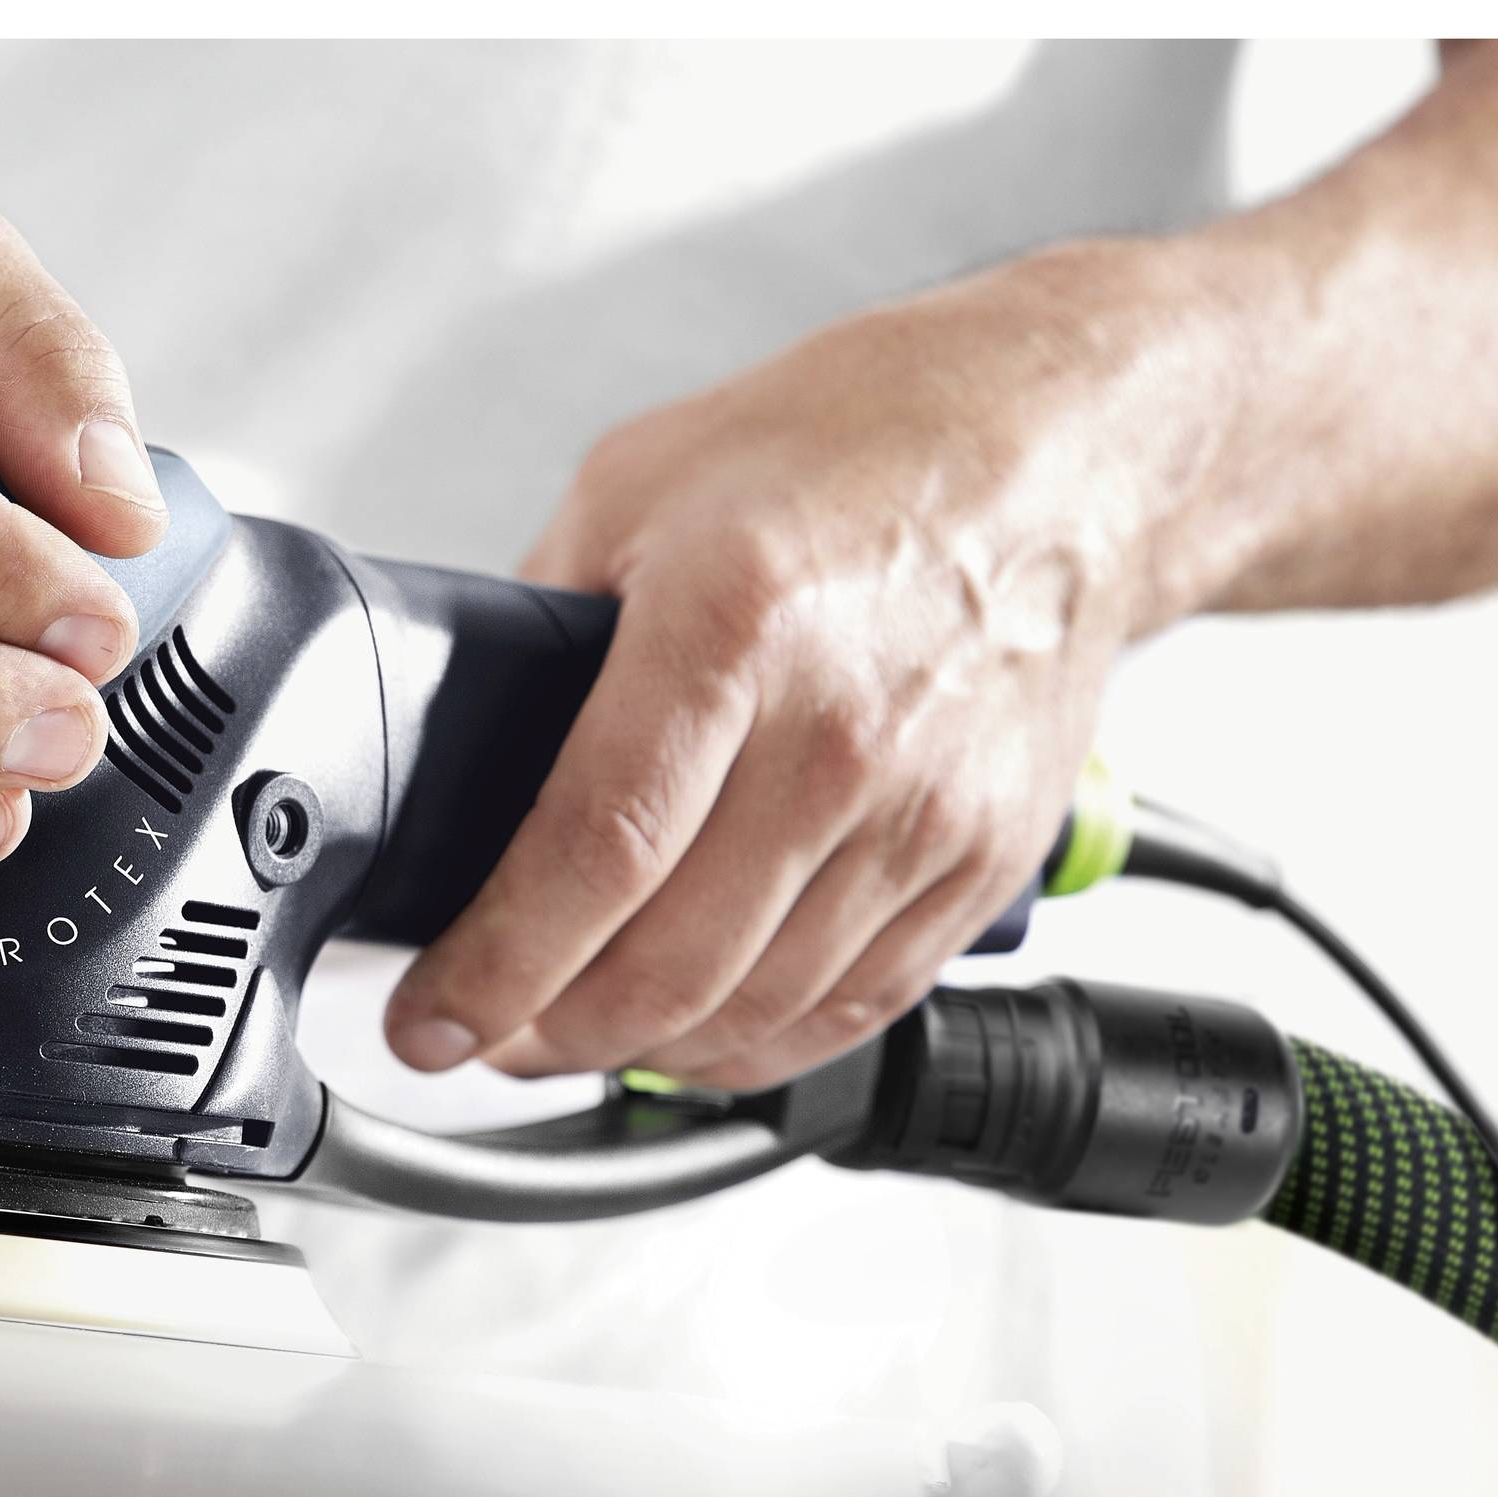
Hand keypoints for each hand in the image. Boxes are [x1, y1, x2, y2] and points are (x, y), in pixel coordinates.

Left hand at [386, 246, 1218, 1088]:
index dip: (497, 965)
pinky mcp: (983, 861)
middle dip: (547, 1032)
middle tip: (485, 1033)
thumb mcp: (640, 484)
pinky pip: (855, 1007)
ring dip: (640, 1052)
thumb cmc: (863, 444)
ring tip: (571, 1036)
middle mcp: (840, 733)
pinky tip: (693, 1034)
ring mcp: (925, 811)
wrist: (1064, 450)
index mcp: (735, 624)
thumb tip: (469, 742)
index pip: (595, 852)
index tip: (433, 1016)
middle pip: (668, 962)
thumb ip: (542, 619)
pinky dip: (756, 1048)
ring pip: (755, 1009)